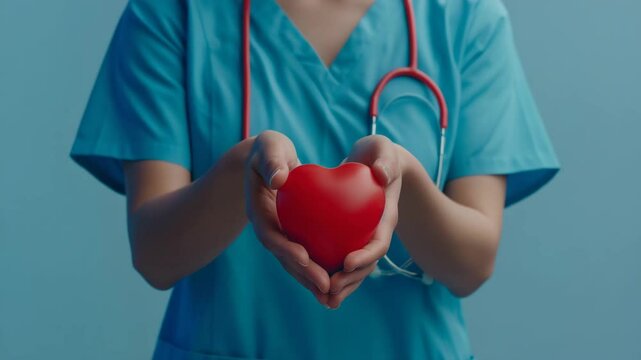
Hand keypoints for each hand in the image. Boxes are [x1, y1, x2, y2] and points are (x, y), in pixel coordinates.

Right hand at [244, 130, 330, 305]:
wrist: (268, 159)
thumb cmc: (270, 150)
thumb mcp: (269, 148)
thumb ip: (272, 161)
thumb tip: (279, 179)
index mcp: (259, 211)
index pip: (271, 235)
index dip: (286, 249)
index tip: (304, 258)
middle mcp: (268, 228)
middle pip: (284, 257)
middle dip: (304, 274)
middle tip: (326, 286)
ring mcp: (279, 234)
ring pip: (294, 263)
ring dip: (311, 281)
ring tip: (333, 296)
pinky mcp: (292, 236)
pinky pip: (305, 256)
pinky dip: (318, 270)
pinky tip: (338, 283)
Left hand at [327, 135, 402, 308]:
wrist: (374, 161)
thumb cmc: (377, 153)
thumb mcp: (382, 149)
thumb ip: (385, 159)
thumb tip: (381, 175)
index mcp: (386, 215)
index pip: (379, 242)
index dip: (365, 256)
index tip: (346, 263)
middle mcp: (376, 231)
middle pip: (367, 264)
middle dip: (350, 280)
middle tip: (329, 289)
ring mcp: (363, 237)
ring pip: (354, 269)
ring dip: (341, 286)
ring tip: (323, 299)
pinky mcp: (350, 238)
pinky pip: (340, 260)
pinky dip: (330, 274)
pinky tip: (314, 287)